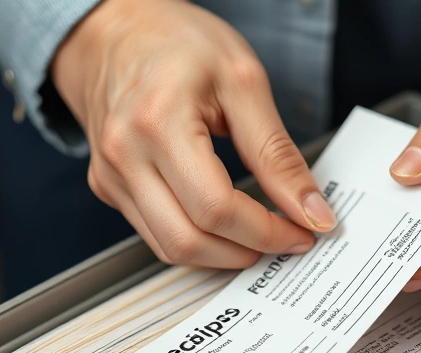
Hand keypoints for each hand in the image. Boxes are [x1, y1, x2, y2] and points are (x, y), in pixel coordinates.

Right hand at [52, 0, 336, 267]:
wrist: (114, 30)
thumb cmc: (176, 42)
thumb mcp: (243, 82)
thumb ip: (277, 153)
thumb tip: (311, 209)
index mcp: (159, 123)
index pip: (217, 207)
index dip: (267, 231)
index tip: (302, 231)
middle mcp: (125, 156)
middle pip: (189, 241)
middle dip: (247, 251)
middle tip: (285, 238)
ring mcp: (111, 176)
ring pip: (169, 249)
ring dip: (222, 255)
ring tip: (259, 234)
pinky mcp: (109, 187)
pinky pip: (155, 235)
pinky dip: (197, 241)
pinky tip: (226, 225)